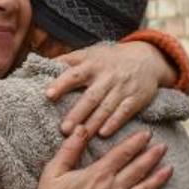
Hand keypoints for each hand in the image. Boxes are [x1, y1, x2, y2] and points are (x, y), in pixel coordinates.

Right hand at [34, 126, 171, 188]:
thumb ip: (70, 148)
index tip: (147, 134)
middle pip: (138, 168)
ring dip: (159, 179)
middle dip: (152, 156)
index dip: (136, 142)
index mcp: (99, 173)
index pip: (123, 153)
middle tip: (164, 147)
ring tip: (170, 169)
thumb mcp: (54, 170)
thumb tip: (82, 128)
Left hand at [45, 41, 176, 138]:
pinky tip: (104, 134)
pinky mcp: (136, 98)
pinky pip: (124, 112)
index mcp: (92, 65)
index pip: (74, 74)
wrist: (147, 58)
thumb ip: (68, 60)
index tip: (48, 94)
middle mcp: (107, 77)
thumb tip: (42, 65)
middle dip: (77, 113)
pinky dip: (114, 123)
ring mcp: (122, 88)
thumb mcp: (90, 53)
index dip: (61, 83)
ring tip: (79, 135)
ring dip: (93, 122)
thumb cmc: (110, 59)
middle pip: (90, 97)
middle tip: (63, 129)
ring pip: (106, 107)